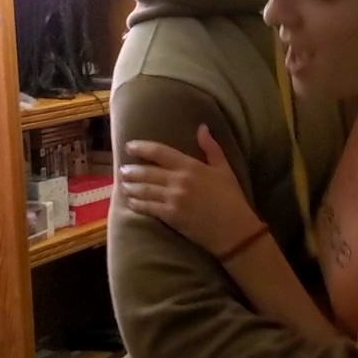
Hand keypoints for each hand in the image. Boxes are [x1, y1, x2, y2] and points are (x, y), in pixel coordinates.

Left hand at [121, 124, 263, 255]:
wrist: (234, 229)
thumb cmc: (231, 198)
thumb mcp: (224, 169)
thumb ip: (211, 147)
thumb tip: (202, 127)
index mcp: (191, 166)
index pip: (160, 152)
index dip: (142, 148)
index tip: (130, 146)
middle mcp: (178, 180)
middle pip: (146, 172)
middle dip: (131, 170)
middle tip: (122, 169)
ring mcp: (173, 199)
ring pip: (143, 190)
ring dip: (130, 186)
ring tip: (122, 184)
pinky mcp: (170, 216)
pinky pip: (147, 208)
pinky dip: (136, 204)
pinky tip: (130, 202)